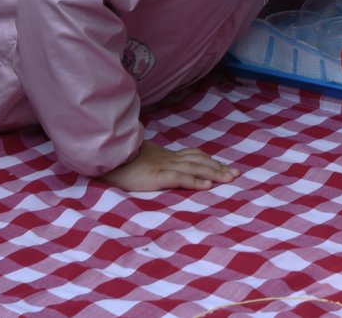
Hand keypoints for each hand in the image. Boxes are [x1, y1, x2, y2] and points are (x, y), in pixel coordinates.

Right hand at [97, 140, 236, 192]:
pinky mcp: (157, 175)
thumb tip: (152, 169)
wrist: (105, 155)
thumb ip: (148, 164)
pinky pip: (180, 177)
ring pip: (195, 167)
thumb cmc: (117, 160)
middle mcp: (168, 159)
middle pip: (199, 160)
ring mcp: (163, 166)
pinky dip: (196, 180)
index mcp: (164, 156)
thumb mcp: (137, 161)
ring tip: (229, 178)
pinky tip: (207, 185)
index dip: (209, 161)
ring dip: (214, 173)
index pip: (192, 156)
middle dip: (218, 167)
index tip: (223, 166)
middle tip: (236, 173)